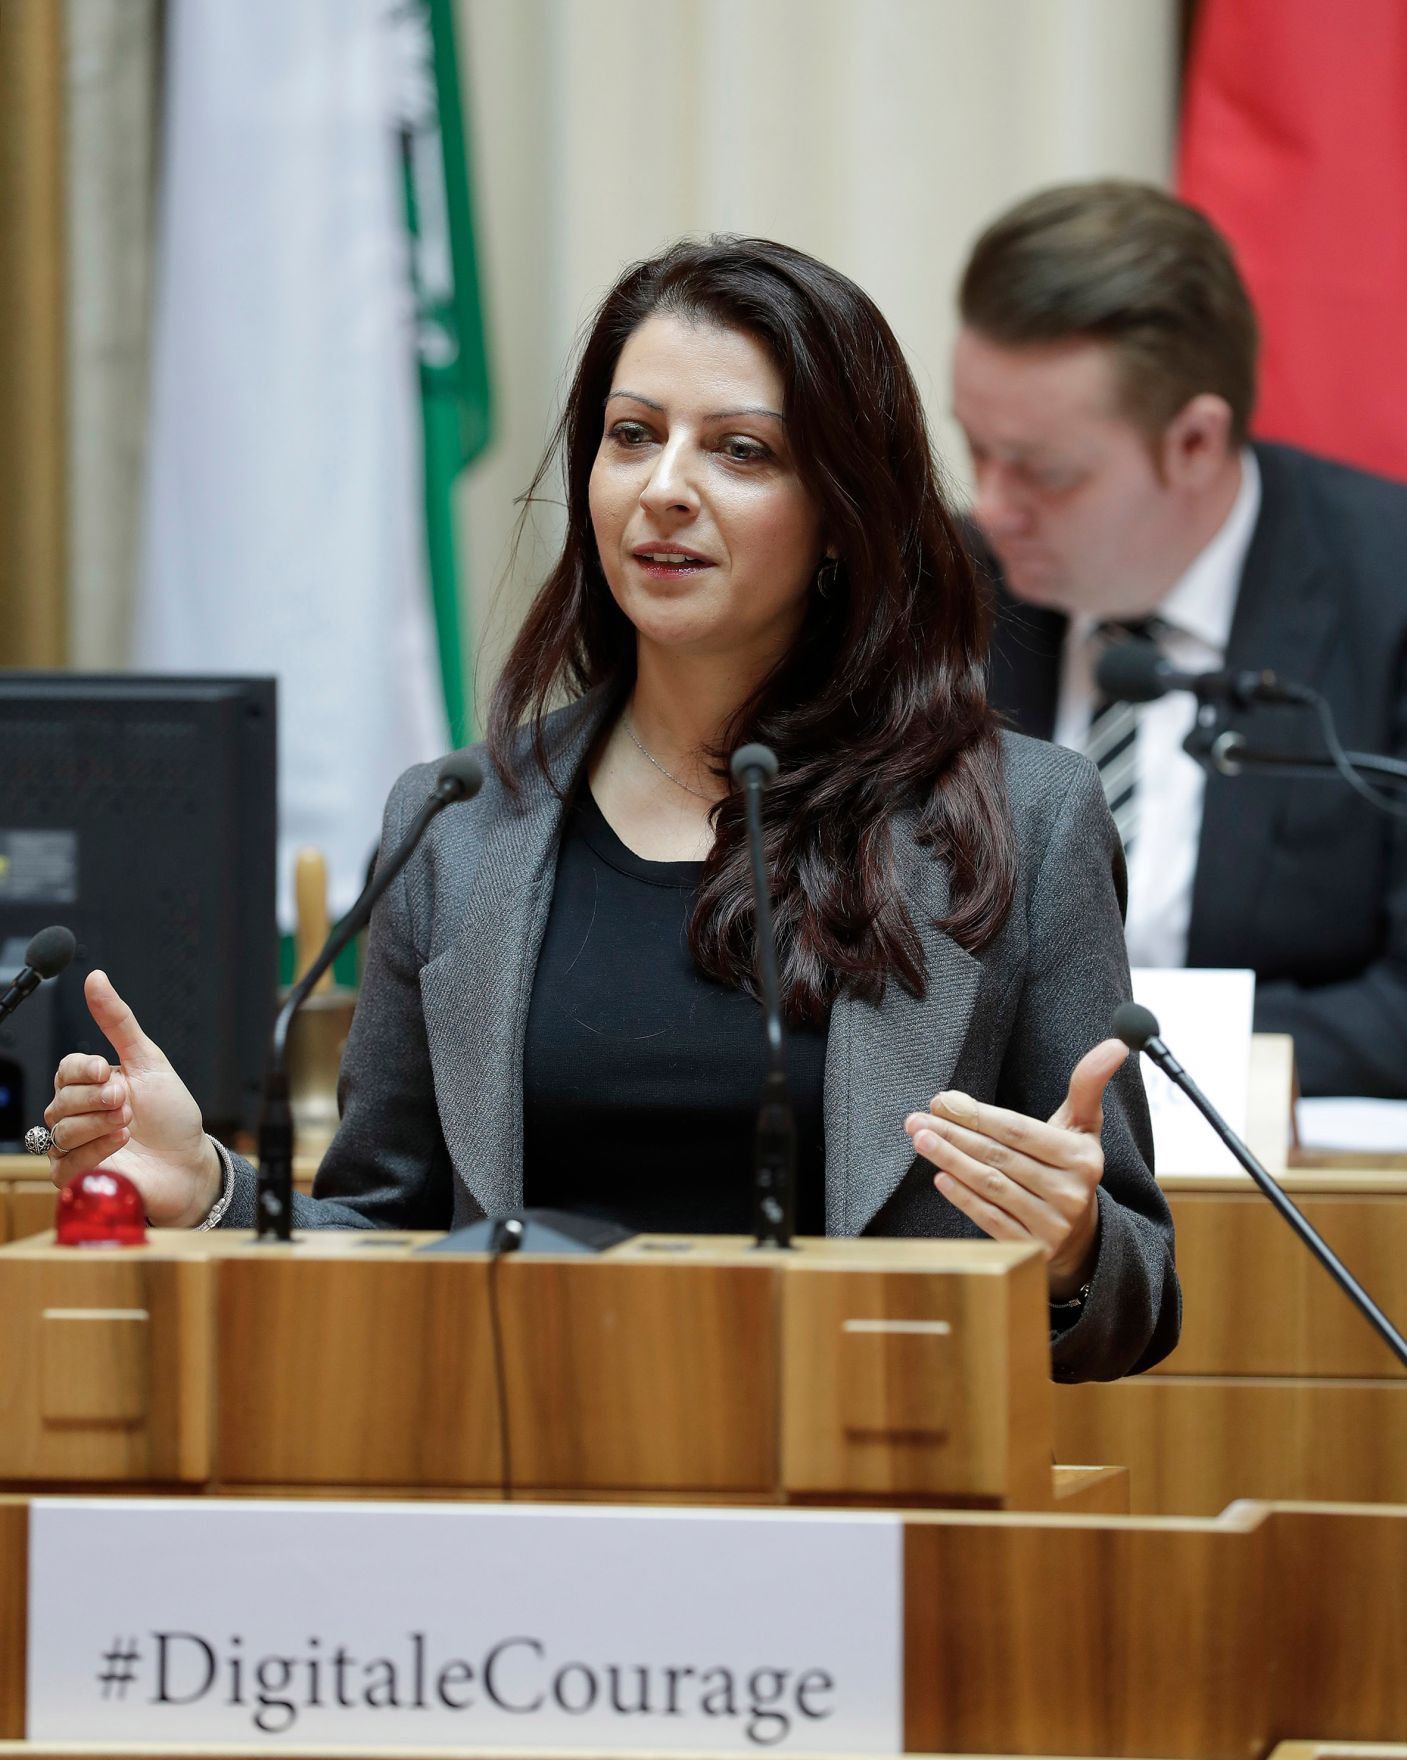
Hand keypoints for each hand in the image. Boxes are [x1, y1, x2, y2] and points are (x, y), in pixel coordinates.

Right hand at [43, 970, 222, 1227]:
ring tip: (129, 1125)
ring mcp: (76, 1146)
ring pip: (61, 1131)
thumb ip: (118, 1022)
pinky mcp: (77, 1177)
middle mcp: (79, 1113)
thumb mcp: (149, 1061)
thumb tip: (96, 977)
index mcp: (93, 1084)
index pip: (66, 1068)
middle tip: (127, 1103)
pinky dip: (93, 1152)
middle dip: (96, 1099)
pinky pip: (63, 1164)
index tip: (106, 1071)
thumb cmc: (171, 1114)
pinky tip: (121, 1144)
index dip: (83, 1069)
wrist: (189, 1162)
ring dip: (99, 1125)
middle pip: (60, 1099)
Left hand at [904, 1038, 1128, 1299]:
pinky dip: (963, 1198)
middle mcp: (1071, 1193)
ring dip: (951, 1160)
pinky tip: (941, 1177)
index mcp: (1082, 1158)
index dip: (978, 1114)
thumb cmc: (1070, 1169)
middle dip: (954, 1134)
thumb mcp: (1083, 1129)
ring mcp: (1052, 1225)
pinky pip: (992, 1219)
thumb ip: (1088, 1085)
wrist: (1082, 1238)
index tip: (942, 1100)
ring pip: (992, 1186)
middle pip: (1000, 1156)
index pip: (1020, 1131)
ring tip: (921, 1141)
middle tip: (917, 1120)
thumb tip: (1116, 1043)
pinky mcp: (1033, 1250)